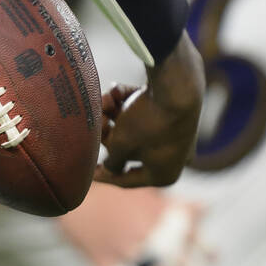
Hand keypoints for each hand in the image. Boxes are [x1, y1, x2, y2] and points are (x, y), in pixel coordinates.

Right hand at [58, 186, 213, 265]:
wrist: (70, 188)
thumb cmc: (107, 186)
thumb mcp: (144, 189)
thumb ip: (175, 202)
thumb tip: (208, 206)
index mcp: (158, 211)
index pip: (190, 233)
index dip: (205, 248)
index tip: (215, 258)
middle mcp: (146, 231)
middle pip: (178, 260)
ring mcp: (125, 248)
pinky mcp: (103, 260)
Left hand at [96, 35, 203, 186]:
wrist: (177, 86)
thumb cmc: (148, 121)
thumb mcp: (121, 144)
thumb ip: (112, 160)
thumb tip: (111, 167)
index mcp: (163, 174)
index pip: (126, 180)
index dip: (104, 176)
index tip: (89, 173)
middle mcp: (171, 157)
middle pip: (128, 149)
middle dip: (107, 131)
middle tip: (95, 118)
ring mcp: (173, 133)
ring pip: (133, 127)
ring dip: (113, 113)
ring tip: (105, 99)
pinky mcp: (172, 112)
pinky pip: (144, 112)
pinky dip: (128, 101)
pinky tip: (116, 90)